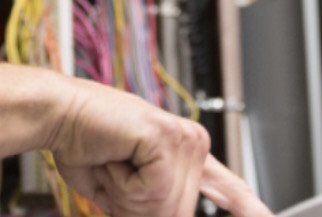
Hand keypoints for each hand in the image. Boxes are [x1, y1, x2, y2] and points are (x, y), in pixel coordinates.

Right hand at [49, 81, 272, 216]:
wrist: (59, 115)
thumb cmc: (84, 144)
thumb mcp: (121, 191)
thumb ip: (150, 207)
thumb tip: (164, 216)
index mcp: (184, 151)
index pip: (223, 183)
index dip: (243, 201)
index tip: (263, 215)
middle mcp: (192, 142)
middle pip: (177, 213)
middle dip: (136, 208)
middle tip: (114, 173)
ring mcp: (184, 138)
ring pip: (164, 207)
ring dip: (125, 198)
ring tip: (113, 161)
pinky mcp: (168, 137)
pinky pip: (152, 192)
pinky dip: (122, 185)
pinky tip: (116, 155)